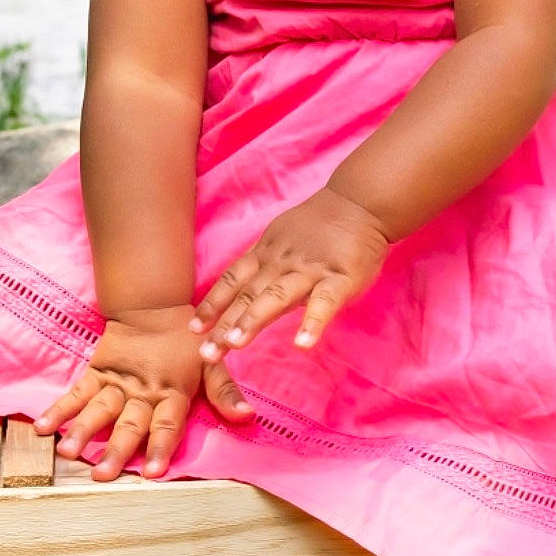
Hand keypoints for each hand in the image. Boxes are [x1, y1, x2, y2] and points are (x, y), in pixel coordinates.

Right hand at [34, 305, 251, 480]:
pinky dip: (60, 409)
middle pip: (129, 423)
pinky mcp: (97, 372)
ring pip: (99, 410)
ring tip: (69, 452)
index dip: (160, 446)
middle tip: (103, 474)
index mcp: (172, 391)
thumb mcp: (213, 362)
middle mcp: (143, 391)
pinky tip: (44, 428)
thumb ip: (225, 392)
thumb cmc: (187, 341)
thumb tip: (246, 416)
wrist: (154, 305)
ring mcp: (117, 382)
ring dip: (83, 430)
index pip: (167, 423)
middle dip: (116, 449)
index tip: (152, 472)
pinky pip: (76, 392)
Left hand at [190, 188, 389, 359]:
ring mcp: (310, 270)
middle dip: (225, 323)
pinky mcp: (341, 278)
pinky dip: (313, 322)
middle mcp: (282, 263)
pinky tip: (303, 344)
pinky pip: (325, 302)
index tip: (194, 329)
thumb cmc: (320, 226)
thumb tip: (240, 294)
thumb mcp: (281, 238)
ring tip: (235, 344)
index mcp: (267, 254)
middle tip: (206, 354)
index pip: (232, 280)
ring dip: (254, 319)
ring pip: (277, 296)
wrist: (360, 202)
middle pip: (248, 295)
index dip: (213, 304)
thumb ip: (263, 265)